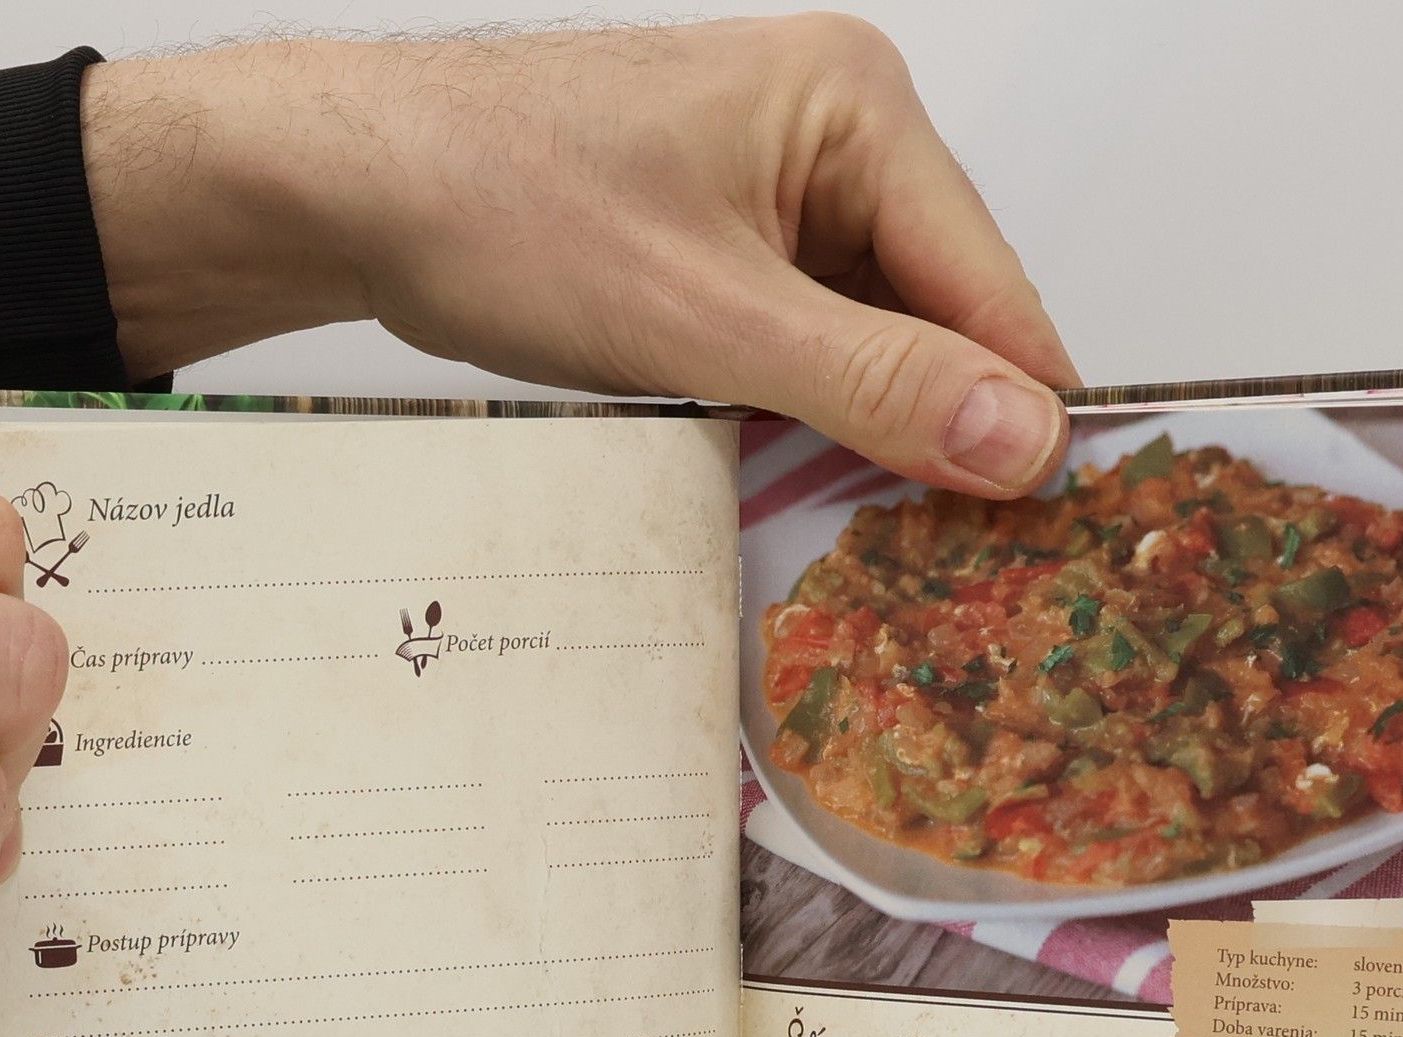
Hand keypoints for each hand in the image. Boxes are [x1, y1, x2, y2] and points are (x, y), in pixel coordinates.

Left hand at [83, 16, 1079, 495]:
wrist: (355, 191)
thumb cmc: (506, 209)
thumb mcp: (708, 319)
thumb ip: (874, 383)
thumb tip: (1027, 440)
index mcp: (857, 107)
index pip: (992, 284)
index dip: (1020, 412)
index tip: (1047, 532)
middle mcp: (834, 138)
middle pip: (941, 315)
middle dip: (942, 430)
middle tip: (954, 564)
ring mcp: (778, 191)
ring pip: (874, 341)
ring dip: (869, 434)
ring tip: (880, 541)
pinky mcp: (728, 245)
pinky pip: (806, 344)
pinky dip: (808, 415)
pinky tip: (799, 482)